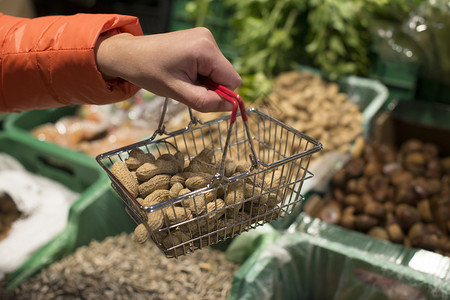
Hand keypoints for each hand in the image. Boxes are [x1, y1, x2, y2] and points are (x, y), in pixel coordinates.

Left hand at [95, 27, 240, 111]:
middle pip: (226, 75)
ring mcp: (205, 37)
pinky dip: (201, 73)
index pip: (232, 80)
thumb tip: (229, 107)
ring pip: (219, 71)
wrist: (130, 54)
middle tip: (186, 87)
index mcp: (205, 49)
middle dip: (210, 87)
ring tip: (182, 77)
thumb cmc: (149, 72)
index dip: (220, 94)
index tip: (201, 97)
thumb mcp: (178, 92)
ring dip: (204, 80)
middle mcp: (208, 39)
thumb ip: (206, 101)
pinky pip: (212, 64)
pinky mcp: (200, 40)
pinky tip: (183, 71)